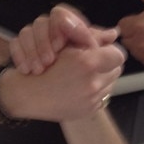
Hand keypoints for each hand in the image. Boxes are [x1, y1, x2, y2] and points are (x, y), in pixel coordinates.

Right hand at [2, 6, 125, 121]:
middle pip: (116, 69)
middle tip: (91, 61)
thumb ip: (90, 37)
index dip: (108, 50)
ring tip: (84, 74)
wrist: (26, 95)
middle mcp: (92, 84)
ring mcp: (92, 101)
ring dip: (101, 77)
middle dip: (106, 64)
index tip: (98, 50)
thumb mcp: (64, 46)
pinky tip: (79, 86)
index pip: (117, 54)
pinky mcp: (89, 111)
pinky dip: (95, 90)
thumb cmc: (41, 65)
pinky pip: (103, 97)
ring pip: (110, 83)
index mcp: (87, 64)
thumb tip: (113, 33)